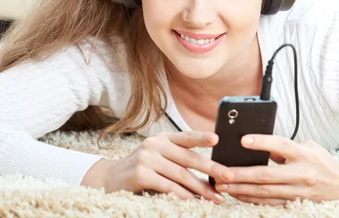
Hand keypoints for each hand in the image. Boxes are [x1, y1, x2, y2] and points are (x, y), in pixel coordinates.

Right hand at [81, 131, 233, 203]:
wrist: (110, 179)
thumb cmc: (144, 168)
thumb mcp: (160, 156)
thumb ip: (180, 158)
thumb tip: (211, 172)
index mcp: (164, 138)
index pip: (187, 136)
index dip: (202, 137)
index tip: (218, 139)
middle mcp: (156, 144)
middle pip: (189, 158)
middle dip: (211, 169)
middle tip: (228, 177)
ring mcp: (147, 158)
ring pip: (181, 175)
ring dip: (201, 188)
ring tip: (215, 197)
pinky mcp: (141, 174)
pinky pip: (168, 187)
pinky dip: (183, 195)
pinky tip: (194, 201)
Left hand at [213, 135, 338, 204]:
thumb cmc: (321, 162)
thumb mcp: (309, 147)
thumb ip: (285, 148)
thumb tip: (262, 147)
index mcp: (304, 155)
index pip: (281, 146)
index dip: (262, 143)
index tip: (243, 140)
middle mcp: (301, 174)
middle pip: (266, 175)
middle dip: (241, 174)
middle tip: (222, 172)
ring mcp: (297, 191)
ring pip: (264, 192)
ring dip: (241, 189)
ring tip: (223, 184)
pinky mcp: (294, 203)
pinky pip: (268, 202)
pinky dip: (251, 199)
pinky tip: (237, 194)